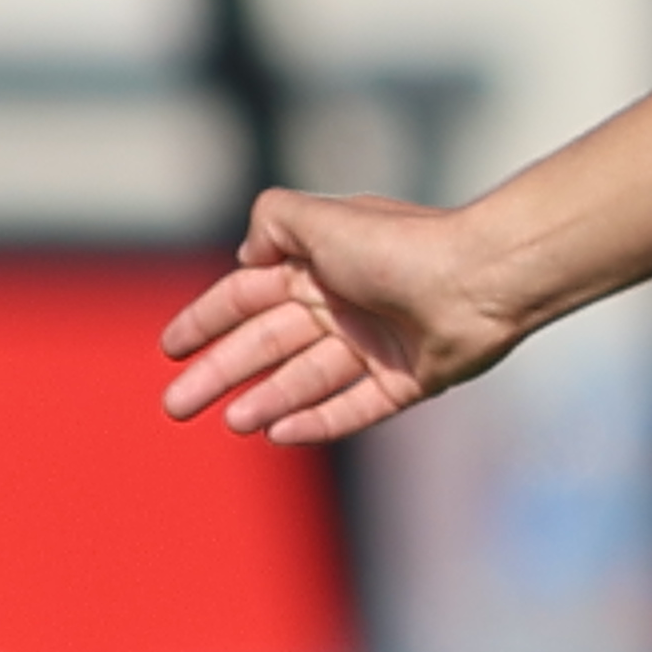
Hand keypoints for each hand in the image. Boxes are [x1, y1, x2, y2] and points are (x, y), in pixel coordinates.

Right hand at [161, 186, 521, 442]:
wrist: (483, 278)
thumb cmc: (401, 245)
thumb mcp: (321, 217)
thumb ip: (272, 222)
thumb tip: (246, 254)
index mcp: (318, 265)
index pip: (246, 296)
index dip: (206, 320)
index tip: (168, 350)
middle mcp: (343, 305)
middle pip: (266, 345)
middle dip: (219, 374)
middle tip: (176, 407)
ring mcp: (376, 344)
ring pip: (306, 380)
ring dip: (266, 400)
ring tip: (232, 422)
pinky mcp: (408, 379)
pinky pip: (354, 408)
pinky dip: (318, 421)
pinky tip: (279, 434)